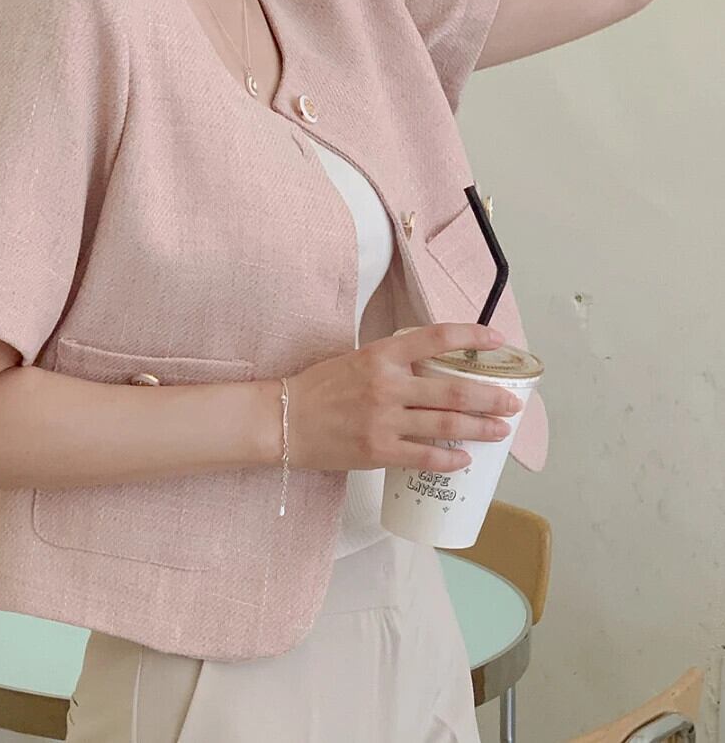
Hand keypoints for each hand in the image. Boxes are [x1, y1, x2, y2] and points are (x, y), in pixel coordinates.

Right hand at [283, 323, 524, 473]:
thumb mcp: (356, 360)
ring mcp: (384, 420)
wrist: (283, 420)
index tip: (498, 341)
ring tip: (501, 431)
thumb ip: (393, 364)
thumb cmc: (318, 388)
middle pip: (453, 389)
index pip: (435, 338)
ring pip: (446, 425)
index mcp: (381, 354)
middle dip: (490, 397)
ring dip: (481, 428)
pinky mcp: (378, 451)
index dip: (471, 338)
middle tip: (513, 403)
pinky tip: (465, 459)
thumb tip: (431, 372)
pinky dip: (450, 459)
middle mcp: (387, 384)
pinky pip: (425, 456)